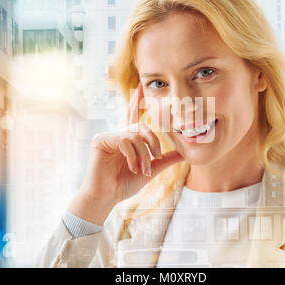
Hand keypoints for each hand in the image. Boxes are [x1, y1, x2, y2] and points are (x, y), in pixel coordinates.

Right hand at [68, 83, 183, 224]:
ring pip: (135, 136)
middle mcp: (118, 134)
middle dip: (152, 142)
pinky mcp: (100, 140)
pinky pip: (124, 140)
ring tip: (143, 170)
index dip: (137, 101)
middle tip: (156, 157)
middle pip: (141, 127)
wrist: (108, 197)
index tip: (141, 86)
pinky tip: (132, 167)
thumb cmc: (125, 184)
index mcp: (128, 139)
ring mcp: (108, 136)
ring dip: (143, 154)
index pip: (135, 117)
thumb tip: (184, 153)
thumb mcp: (150, 170)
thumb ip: (165, 160)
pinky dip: (131, 154)